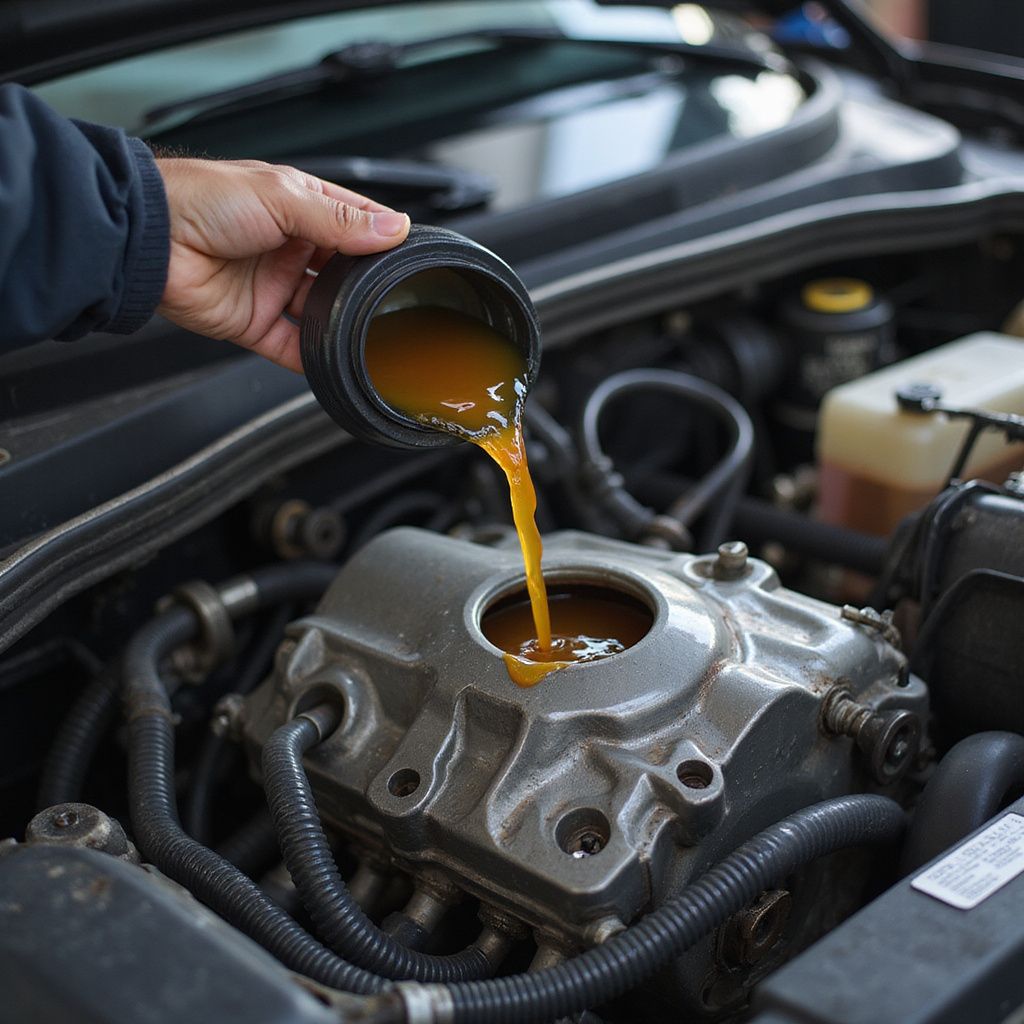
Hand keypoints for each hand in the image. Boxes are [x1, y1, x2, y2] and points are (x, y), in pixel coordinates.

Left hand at [156, 158, 409, 371]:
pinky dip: (315, 358)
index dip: (384, 238)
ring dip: (345, 323)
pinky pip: (295, 346)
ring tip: (368, 330)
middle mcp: (290, 247)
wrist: (147, 240)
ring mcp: (275, 286)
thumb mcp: (282, 198)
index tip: (410, 254)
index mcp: (299, 206)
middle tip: (392, 297)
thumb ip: (339, 219)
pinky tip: (335, 360)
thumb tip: (392, 227)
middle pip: (345, 272)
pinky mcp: (257, 322)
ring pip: (325, 312)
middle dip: (367, 286)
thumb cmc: (199, 199)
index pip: (356, 222)